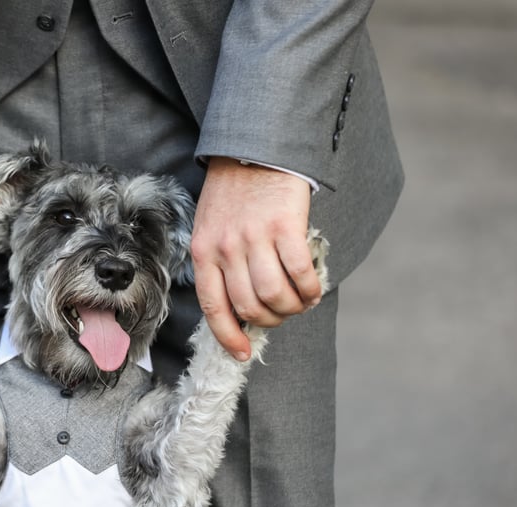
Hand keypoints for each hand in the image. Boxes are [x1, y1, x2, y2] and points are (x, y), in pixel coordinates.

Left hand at [191, 157, 321, 359]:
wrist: (255, 146)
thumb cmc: (233, 190)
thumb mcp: (210, 226)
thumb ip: (218, 262)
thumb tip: (239, 305)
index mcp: (203, 250)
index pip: (213, 306)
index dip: (229, 336)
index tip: (242, 352)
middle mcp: (226, 247)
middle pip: (249, 306)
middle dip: (270, 320)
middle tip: (281, 314)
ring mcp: (255, 237)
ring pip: (275, 295)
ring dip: (292, 308)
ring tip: (300, 303)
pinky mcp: (285, 226)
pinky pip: (300, 272)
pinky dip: (309, 288)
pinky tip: (312, 289)